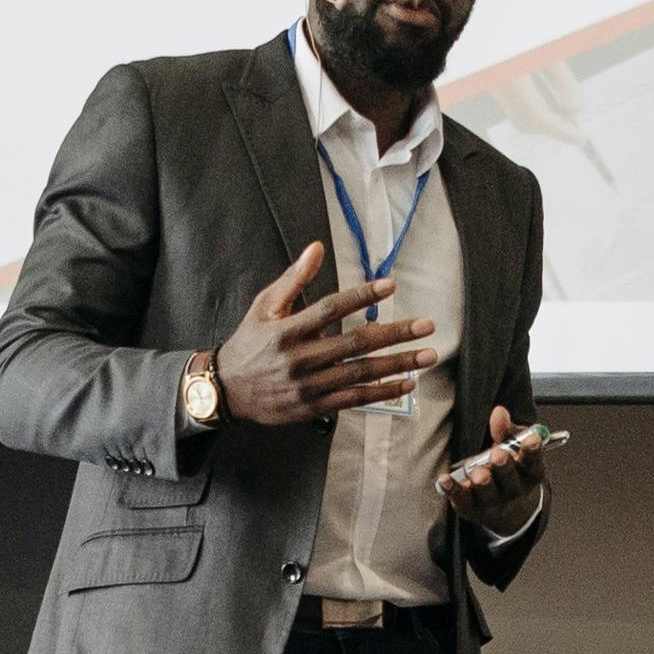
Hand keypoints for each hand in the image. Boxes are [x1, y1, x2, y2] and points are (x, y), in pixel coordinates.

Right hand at [209, 244, 434, 426]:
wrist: (227, 390)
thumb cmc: (250, 342)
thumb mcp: (264, 305)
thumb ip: (294, 278)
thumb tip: (317, 247)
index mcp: (289, 329)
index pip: (332, 309)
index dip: (362, 296)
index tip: (390, 286)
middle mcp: (301, 358)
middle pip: (355, 343)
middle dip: (395, 335)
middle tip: (425, 326)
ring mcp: (309, 385)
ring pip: (360, 373)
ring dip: (397, 364)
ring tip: (427, 355)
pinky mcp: (314, 406)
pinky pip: (354, 399)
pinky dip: (382, 393)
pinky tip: (406, 383)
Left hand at [440, 403, 549, 531]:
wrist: (505, 507)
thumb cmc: (508, 469)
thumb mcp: (512, 447)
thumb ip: (506, 430)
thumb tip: (499, 412)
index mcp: (529, 473)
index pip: (532, 461)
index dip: (532, 450)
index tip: (532, 438)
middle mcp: (514, 490)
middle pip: (509, 478)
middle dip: (504, 466)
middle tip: (498, 455)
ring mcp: (494, 502)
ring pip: (488, 492)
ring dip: (483, 482)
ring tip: (478, 473)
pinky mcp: (472, 508)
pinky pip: (462, 499)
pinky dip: (452, 489)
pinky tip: (445, 479)